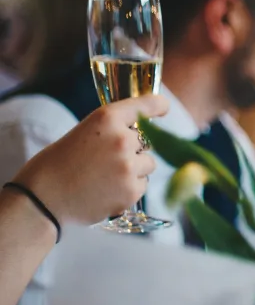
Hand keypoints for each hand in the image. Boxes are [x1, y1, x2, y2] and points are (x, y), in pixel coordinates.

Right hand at [14, 95, 165, 226]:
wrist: (41, 199)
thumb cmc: (57, 164)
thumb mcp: (84, 133)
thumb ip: (112, 130)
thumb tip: (140, 135)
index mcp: (106, 119)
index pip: (145, 105)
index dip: (157, 106)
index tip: (163, 108)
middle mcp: (122, 139)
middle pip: (146, 141)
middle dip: (133, 150)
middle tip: (105, 161)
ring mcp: (129, 166)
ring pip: (148, 164)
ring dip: (134, 169)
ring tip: (104, 177)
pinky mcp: (131, 191)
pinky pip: (143, 185)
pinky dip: (129, 188)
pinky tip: (105, 190)